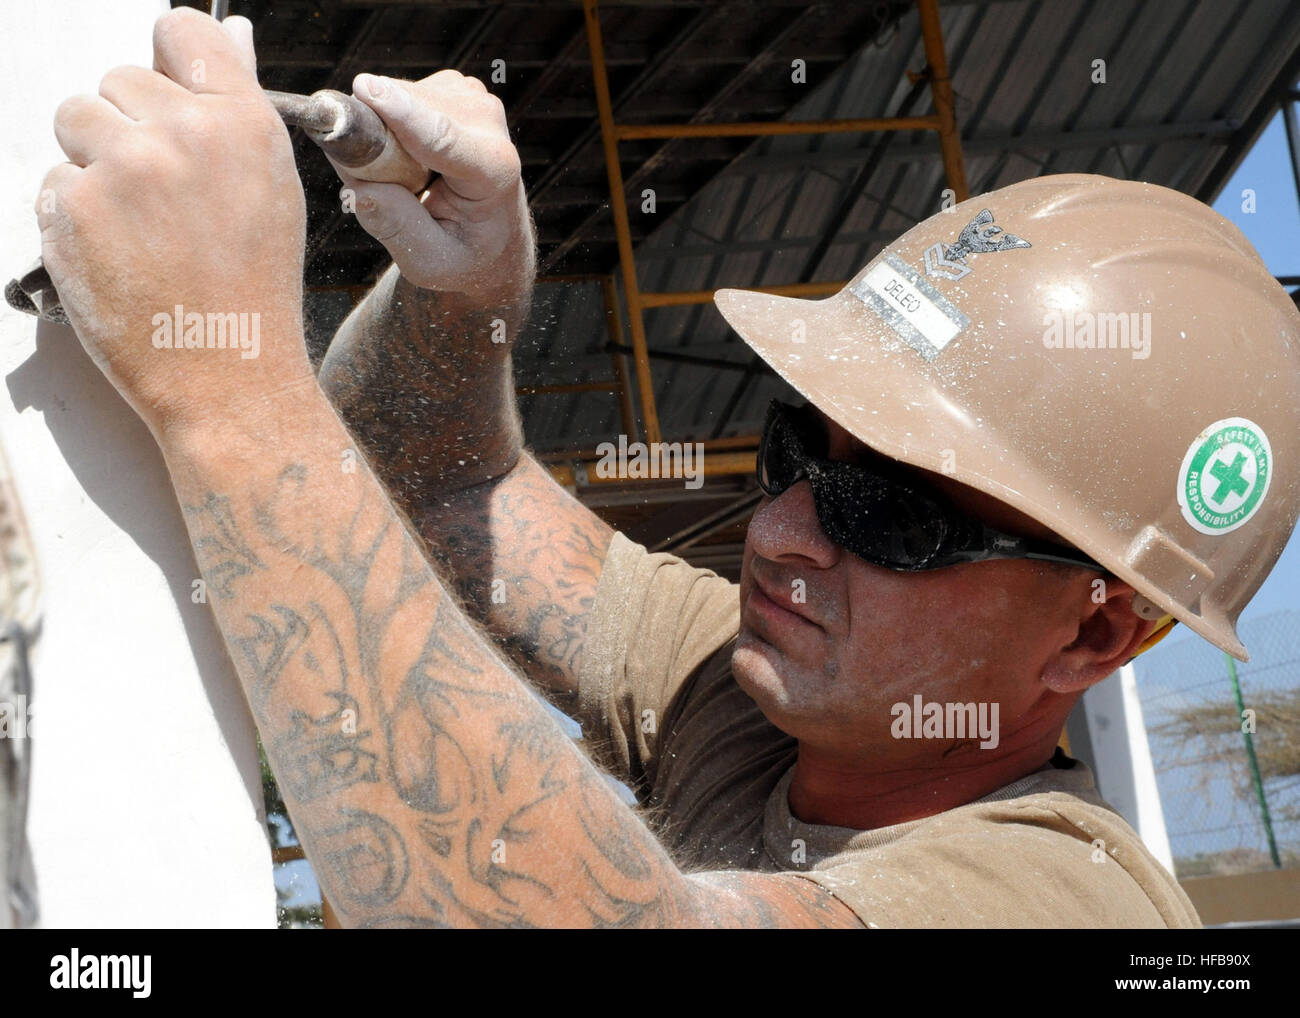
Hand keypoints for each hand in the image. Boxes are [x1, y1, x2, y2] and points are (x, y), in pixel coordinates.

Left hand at [38, 8, 312, 437]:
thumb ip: (236, 106)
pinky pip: (53, 179)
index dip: (166, 61)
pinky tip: (116, 254)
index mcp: (242, 124)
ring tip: (136, 224)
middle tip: (162, 196)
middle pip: (118, 79)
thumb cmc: (253, 289)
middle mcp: (183, 134)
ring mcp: (122, 168)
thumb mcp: (271, 189)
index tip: (166, 99)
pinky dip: (74, 213)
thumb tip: (228, 34)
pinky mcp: (71, 208)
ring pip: (75, 120)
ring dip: (93, 162)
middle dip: (128, 127)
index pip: (181, 31)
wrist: (226, 376)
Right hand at [330, 70, 533, 301]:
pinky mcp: (456, 87)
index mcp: (494, 173)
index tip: (364, 90)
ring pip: (398, 94)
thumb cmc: (462, 254)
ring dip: (384, 133)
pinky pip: (398, 92)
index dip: (402, 113)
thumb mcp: (430, 261)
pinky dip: (392, 121)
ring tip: (409, 176)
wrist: (495, 240)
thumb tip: (355, 190)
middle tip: (384, 185)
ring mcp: (474, 99)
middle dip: (375, 138)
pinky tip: (414, 155)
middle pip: (408, 108)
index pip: (442, 138)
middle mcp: (489, 125)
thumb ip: (396, 228)